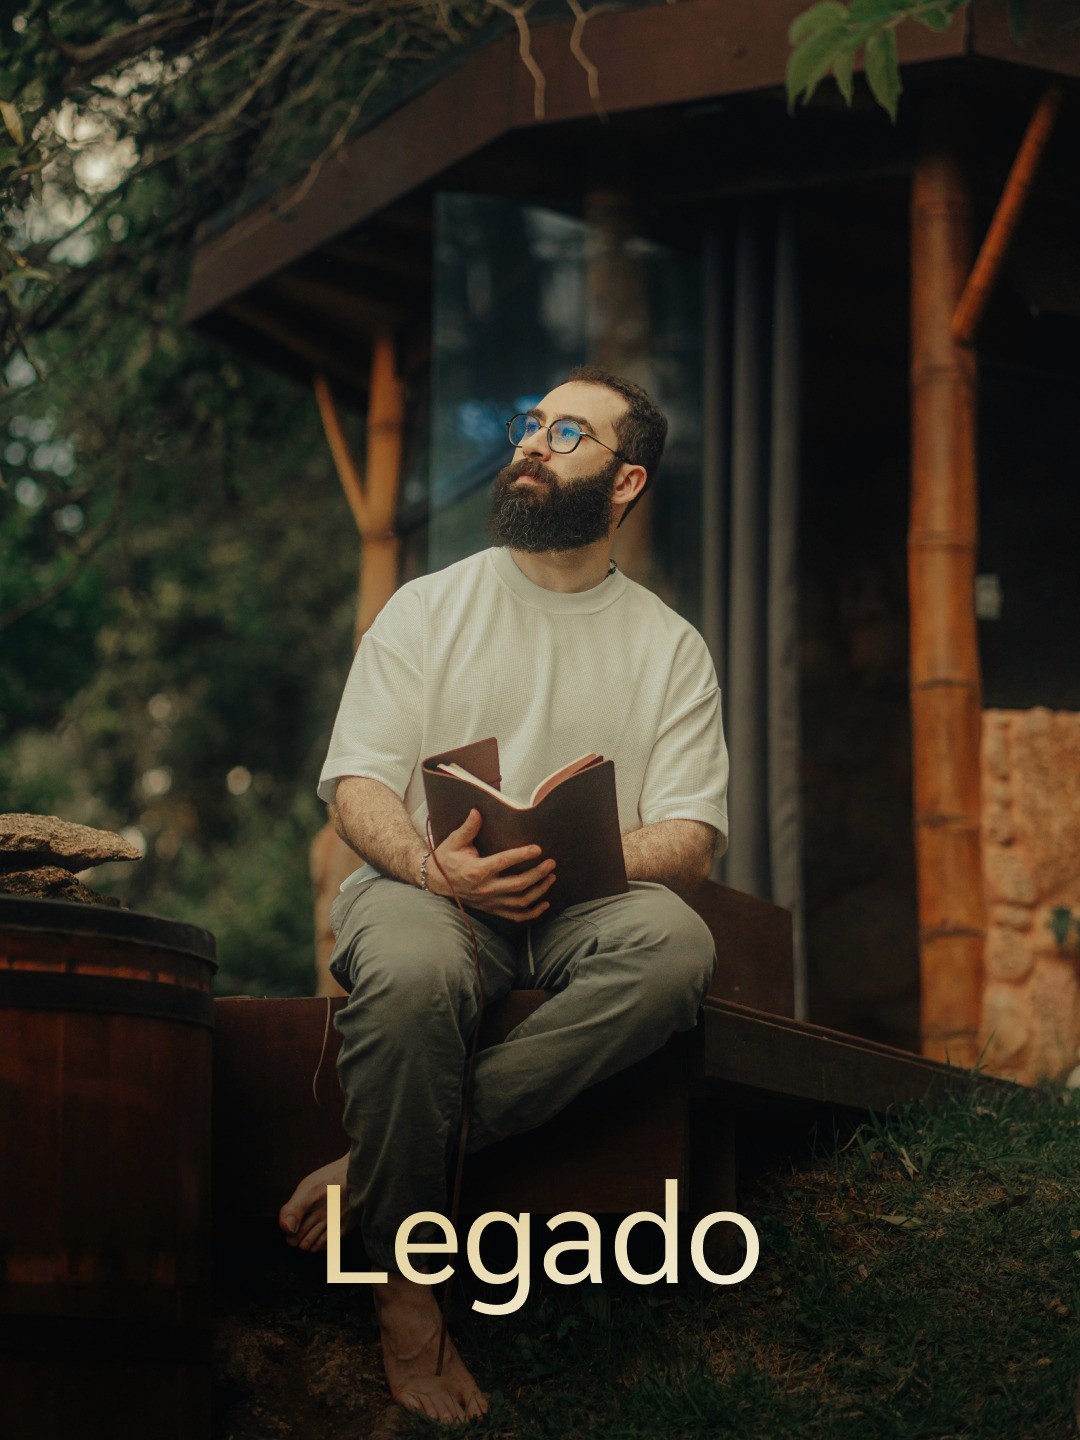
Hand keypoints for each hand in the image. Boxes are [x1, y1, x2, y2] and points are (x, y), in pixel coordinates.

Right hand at [425, 809, 556, 921]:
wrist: (436, 882)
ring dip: (539, 890)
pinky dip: (532, 912)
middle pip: (518, 884)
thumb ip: (468, 828)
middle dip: (538, 874)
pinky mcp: (492, 909)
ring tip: (551, 877)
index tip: (538, 848)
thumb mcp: (454, 841)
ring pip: (520, 901)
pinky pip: (515, 916)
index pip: (504, 863)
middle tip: (552, 863)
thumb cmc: (446, 858)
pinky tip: (545, 903)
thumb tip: (477, 811)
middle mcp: (485, 889)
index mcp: (476, 871)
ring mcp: (489, 902)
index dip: (522, 855)